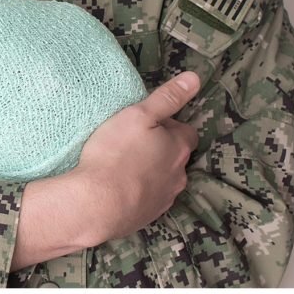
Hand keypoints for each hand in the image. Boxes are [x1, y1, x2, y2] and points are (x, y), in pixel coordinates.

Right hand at [72, 71, 200, 244]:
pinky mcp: (149, 215)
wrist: (97, 203)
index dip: (171, 126)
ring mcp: (165, 198)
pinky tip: (121, 187)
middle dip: (162, 149)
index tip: (150, 124)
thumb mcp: (138, 115)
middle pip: (176, 157)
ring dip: (151, 171)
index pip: (188, 133)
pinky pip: (150, 198)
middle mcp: (179, 174)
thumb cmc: (116, 153)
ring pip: (165, 179)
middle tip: (134, 142)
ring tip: (126, 165)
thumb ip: (167, 98)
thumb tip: (195, 78)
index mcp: (178, 148)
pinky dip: (140, 191)